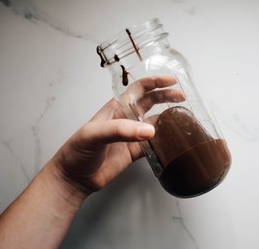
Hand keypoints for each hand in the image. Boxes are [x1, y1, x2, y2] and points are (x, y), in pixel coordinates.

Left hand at [49, 76, 184, 195]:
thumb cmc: (77, 151)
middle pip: (150, 102)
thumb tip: (149, 130)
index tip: (171, 81)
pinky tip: (173, 140)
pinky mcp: (135, 152)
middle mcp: (126, 119)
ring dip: (168, 118)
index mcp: (116, 108)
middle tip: (182, 97)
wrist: (75, 177)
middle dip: (166, 97)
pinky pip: (155, 143)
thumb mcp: (94, 134)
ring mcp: (131, 136)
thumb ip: (120, 130)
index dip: (155, 83)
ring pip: (155, 122)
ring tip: (183, 117)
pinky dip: (165, 141)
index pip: (139, 89)